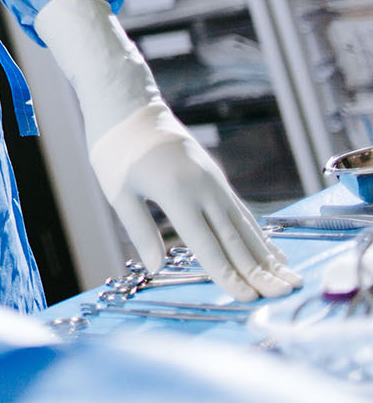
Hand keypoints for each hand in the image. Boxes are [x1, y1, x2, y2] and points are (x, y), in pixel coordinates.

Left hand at [36, 0, 300, 300]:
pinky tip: (269, 249)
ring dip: (266, 254)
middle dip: (258, 271)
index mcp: (176, 194)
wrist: (128, 105)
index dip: (227, 274)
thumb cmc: (114, 148)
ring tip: (287, 278)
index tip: (246, 298)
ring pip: (244, 224)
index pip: (206, 243)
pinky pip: (241, 209)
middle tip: (282, 297)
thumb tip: (156, 268)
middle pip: (234, 238)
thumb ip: (139, 230)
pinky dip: (258, 232)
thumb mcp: (118, 191)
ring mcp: (213, 180)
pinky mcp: (216, 176)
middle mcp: (202, 188)